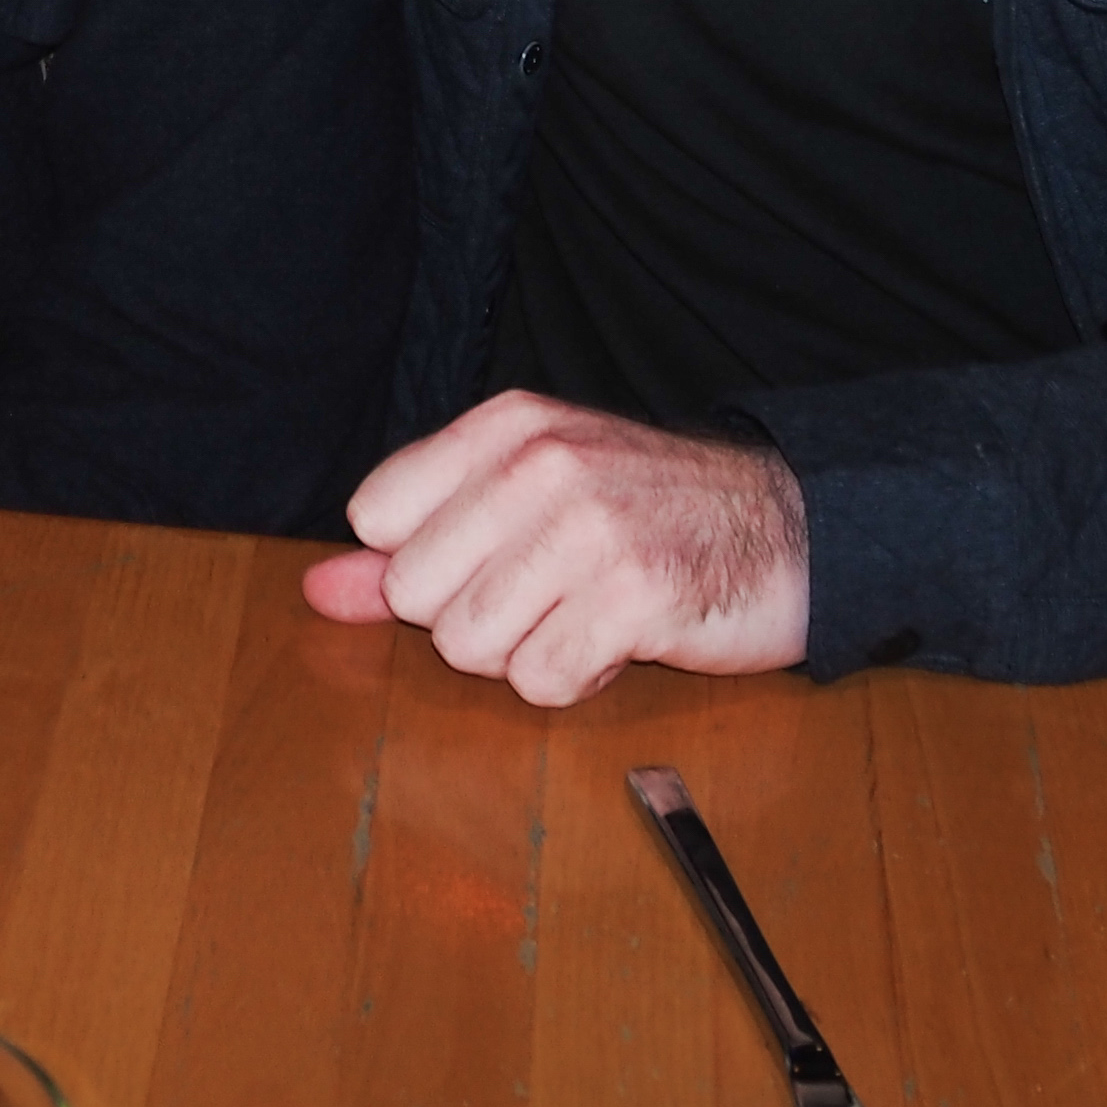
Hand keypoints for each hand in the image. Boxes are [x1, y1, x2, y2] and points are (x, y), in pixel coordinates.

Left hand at [298, 392, 812, 705]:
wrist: (789, 531)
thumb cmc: (645, 515)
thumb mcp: (526, 501)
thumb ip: (412, 545)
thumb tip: (318, 589)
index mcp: (506, 425)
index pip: (378, 515)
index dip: (427, 560)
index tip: (493, 553)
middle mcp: (541, 462)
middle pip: (417, 593)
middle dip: (475, 616)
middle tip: (549, 590)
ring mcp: (589, 526)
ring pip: (470, 644)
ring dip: (525, 651)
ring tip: (584, 611)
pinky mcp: (634, 595)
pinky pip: (540, 680)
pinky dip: (575, 677)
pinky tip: (619, 637)